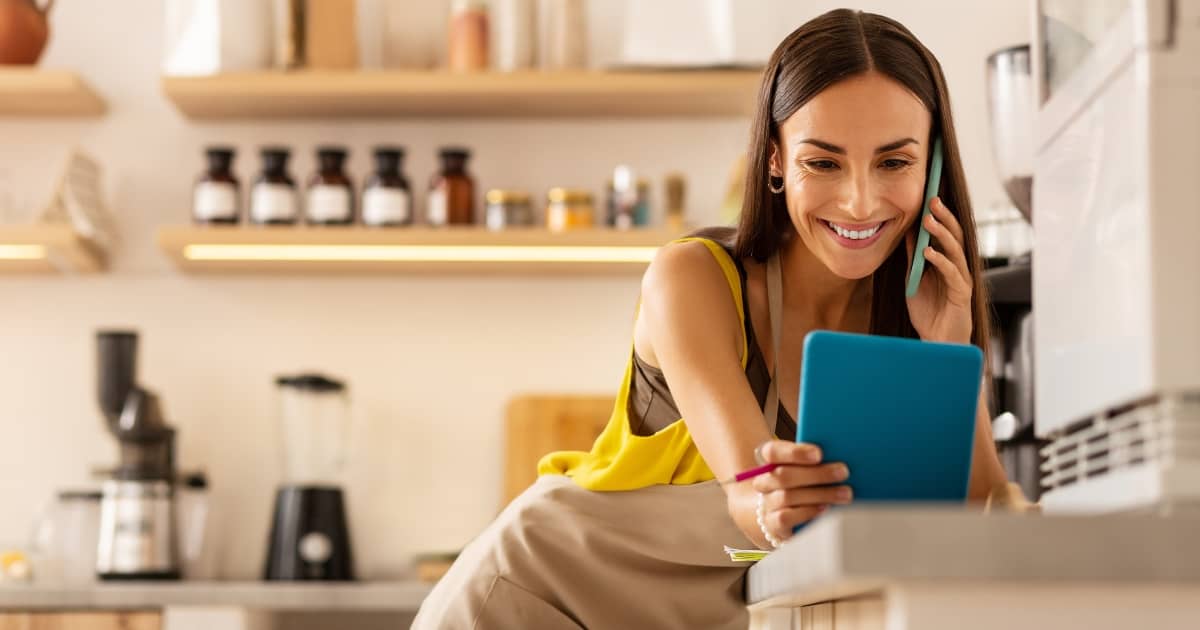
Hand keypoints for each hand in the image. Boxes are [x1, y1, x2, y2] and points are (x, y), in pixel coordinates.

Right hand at [751, 440, 851, 544]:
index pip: (773, 451)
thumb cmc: (801, 484)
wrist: (782, 513)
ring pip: (788, 496)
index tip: (819, 454)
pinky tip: (826, 509)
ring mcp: (768, 503)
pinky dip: (808, 512)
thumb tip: (840, 455)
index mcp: (770, 461)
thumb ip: (816, 461)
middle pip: (784, 475)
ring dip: (820, 494)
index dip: (795, 452)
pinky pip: (786, 517)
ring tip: (845, 493)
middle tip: (843, 472)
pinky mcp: (773, 523)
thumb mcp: (805, 467)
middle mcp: (765, 481)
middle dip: (817, 474)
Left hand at [906, 197, 973, 344]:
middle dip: (944, 217)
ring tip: (929, 220)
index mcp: (948, 262)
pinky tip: (928, 252)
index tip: (930, 195)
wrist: (937, 342)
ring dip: (942, 234)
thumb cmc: (928, 312)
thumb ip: (914, 258)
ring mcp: (962, 279)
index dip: (940, 215)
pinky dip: (940, 261)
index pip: (946, 233)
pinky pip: (952, 273)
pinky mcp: (962, 294)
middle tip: (933, 200)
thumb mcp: (914, 280)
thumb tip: (909, 233)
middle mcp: (958, 267)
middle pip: (954, 236)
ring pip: (955, 250)